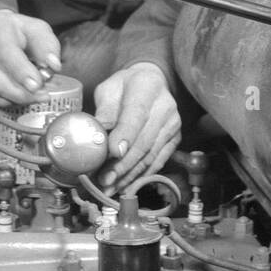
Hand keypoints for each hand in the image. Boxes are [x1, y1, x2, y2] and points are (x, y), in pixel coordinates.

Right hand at [0, 8, 61, 104]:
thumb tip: (53, 66)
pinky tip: (26, 96)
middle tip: (43, 95)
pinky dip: (13, 100)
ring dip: (20, 98)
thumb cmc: (20, 31)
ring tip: (39, 96)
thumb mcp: (39, 29)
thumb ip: (48, 46)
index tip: (36, 85)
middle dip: (23, 92)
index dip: (20, 70)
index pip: (5, 50)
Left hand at [92, 63, 179, 191]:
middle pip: (144, 141)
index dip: (125, 135)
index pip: (136, 114)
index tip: (112, 153)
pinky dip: (141, 176)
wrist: (150, 83)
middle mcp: (165, 107)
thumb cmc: (125, 87)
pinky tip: (126, 185)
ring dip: (129, 175)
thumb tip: (96, 136)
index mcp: (147, 88)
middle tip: (104, 179)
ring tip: (110, 187)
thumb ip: (104, 111)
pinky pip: (158, 161)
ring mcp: (172, 125)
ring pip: (151, 155)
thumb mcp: (109, 89)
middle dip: (123, 164)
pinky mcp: (174, 139)